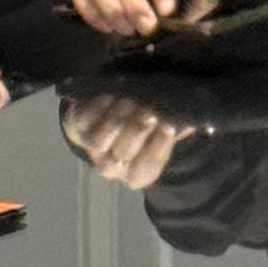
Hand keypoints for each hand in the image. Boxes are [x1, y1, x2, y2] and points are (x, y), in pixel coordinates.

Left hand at [60, 87, 201, 189]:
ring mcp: (91, 148)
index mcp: (136, 173)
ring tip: (133, 99)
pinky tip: (114, 93)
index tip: (169, 125)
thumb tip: (191, 116)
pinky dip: (99, 106)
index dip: (159, 146)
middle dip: (137, 130)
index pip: (148, 166)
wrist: (103, 117)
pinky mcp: (76, 127)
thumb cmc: (142, 125)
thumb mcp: (162, 128)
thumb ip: (176, 125)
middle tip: (151, 110)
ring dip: (118, 117)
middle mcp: (111, 167)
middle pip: (123, 153)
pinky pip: (85, 119)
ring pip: (100, 140)